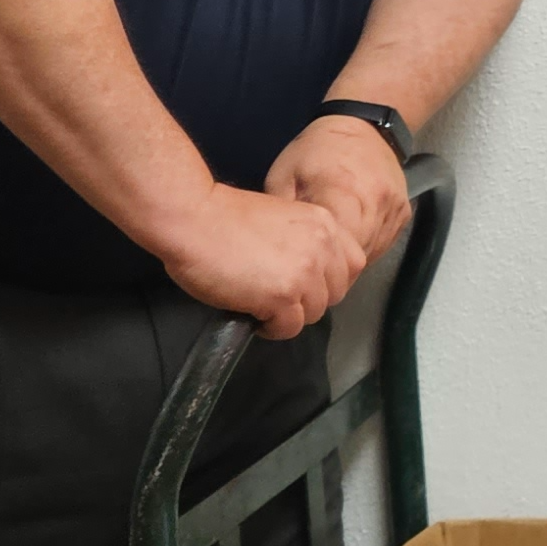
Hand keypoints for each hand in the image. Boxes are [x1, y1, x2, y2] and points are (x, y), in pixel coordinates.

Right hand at [159, 184, 365, 338]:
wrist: (193, 218)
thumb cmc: (224, 218)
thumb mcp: (282, 220)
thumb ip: (304, 242)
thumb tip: (310, 274)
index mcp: (325, 223)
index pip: (353, 264)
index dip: (330, 279)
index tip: (304, 283)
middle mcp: (323, 247)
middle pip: (335, 293)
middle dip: (308, 299)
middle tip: (277, 295)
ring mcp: (305, 273)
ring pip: (314, 314)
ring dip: (288, 315)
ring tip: (261, 304)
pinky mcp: (283, 297)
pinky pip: (289, 328)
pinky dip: (271, 328)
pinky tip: (252, 314)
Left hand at [267, 116, 411, 265]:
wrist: (362, 125)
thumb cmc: (316, 150)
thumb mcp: (283, 177)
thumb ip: (285, 216)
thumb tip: (278, 251)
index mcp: (341, 193)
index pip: (334, 249)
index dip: (318, 265)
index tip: (303, 269)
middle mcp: (374, 203)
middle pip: (356, 255)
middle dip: (334, 267)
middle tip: (313, 269)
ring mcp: (393, 209)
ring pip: (372, 253)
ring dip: (351, 258)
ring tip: (330, 255)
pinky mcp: (404, 213)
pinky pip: (384, 243)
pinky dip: (366, 247)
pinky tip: (349, 239)